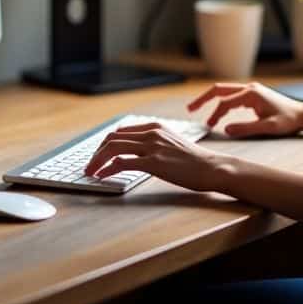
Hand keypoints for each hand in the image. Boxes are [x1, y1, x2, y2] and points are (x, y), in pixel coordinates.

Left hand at [84, 123, 230, 192]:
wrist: (212, 168)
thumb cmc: (195, 161)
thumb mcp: (172, 144)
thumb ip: (155, 143)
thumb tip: (136, 153)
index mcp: (155, 127)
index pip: (121, 131)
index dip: (105, 144)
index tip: (98, 156)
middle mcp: (152, 133)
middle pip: (112, 138)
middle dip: (96, 152)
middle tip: (89, 165)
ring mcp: (152, 147)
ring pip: (114, 148)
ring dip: (97, 160)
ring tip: (90, 172)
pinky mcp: (154, 162)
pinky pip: (123, 163)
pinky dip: (108, 169)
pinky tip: (103, 176)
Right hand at [188, 82, 302, 137]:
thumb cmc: (288, 121)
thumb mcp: (268, 127)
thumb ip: (246, 128)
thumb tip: (225, 129)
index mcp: (251, 94)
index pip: (225, 102)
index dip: (214, 114)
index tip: (208, 126)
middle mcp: (249, 88)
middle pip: (219, 89)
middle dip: (203, 98)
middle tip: (190, 109)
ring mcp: (251, 90)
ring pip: (224, 91)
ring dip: (211, 100)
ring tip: (198, 110)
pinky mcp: (253, 94)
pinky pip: (232, 96)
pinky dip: (221, 102)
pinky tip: (218, 113)